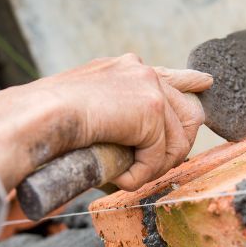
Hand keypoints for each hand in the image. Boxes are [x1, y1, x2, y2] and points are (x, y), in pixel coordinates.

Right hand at [0, 54, 212, 192]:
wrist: (41, 114)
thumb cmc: (48, 119)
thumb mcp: (86, 109)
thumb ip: (113, 117)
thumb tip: (126, 148)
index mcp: (125, 69)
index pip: (170, 75)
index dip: (189, 81)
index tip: (204, 83)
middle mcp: (142, 71)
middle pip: (189, 111)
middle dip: (176, 147)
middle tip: (152, 168)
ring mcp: (150, 87)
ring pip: (177, 141)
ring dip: (153, 167)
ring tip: (127, 176)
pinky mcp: (153, 109)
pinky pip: (159, 157)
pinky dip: (140, 175)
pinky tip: (120, 177)